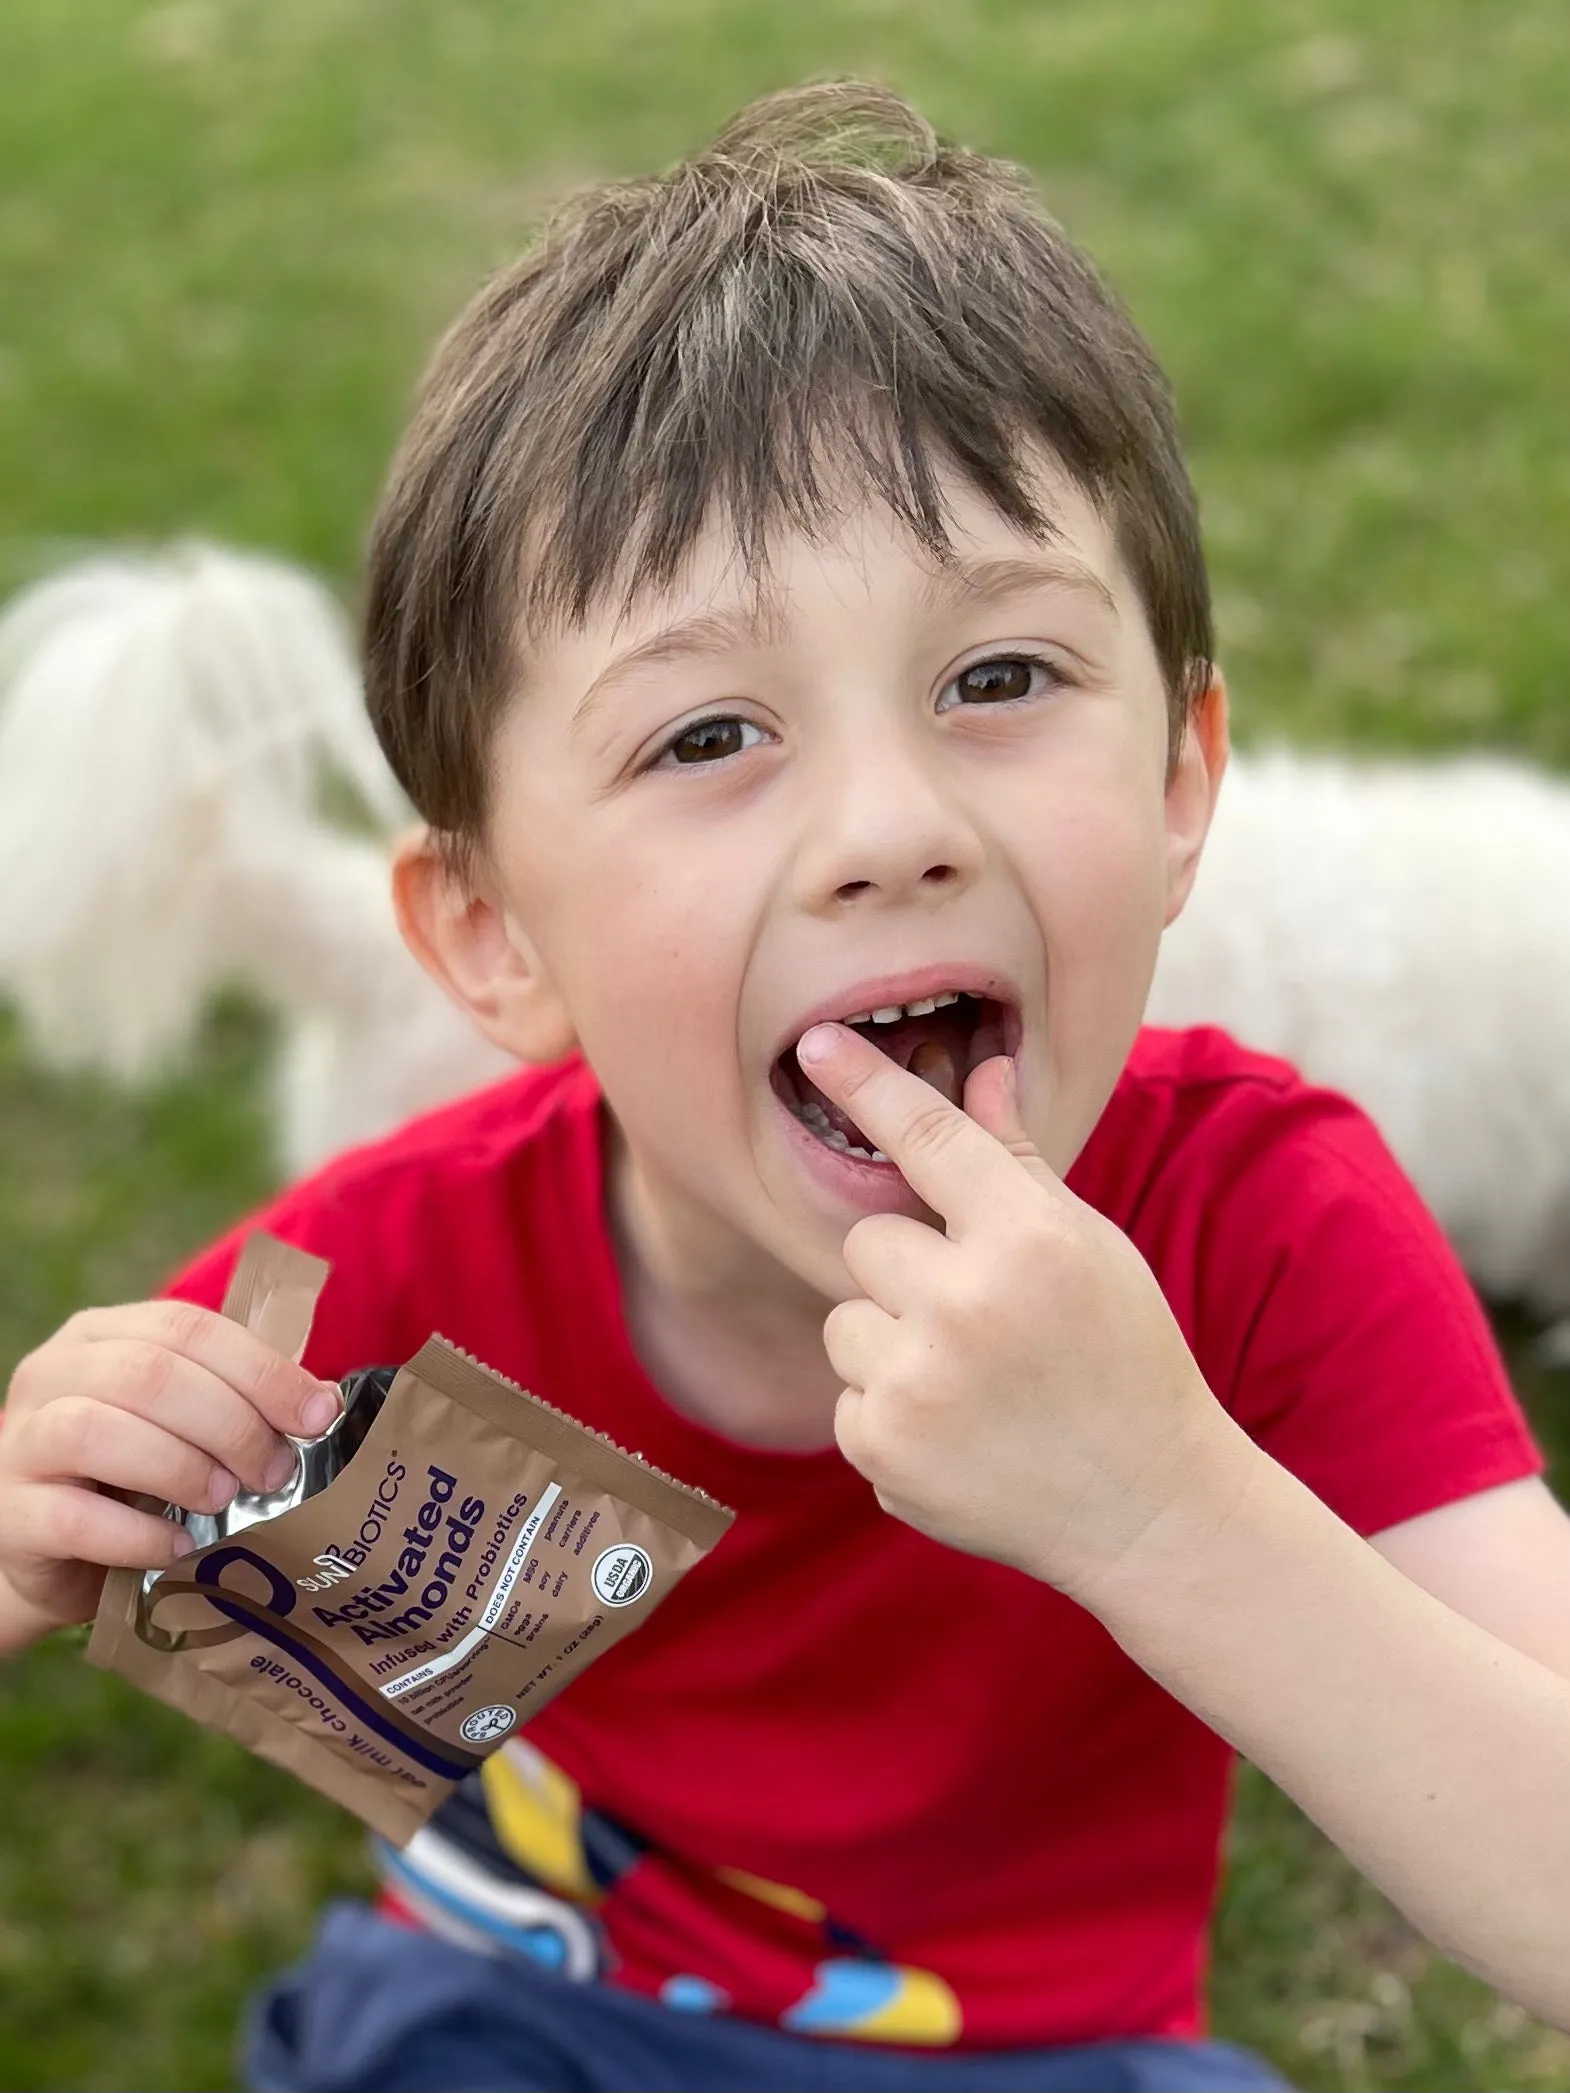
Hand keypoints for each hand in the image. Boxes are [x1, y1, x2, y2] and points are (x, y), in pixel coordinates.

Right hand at [0, 1300, 340, 1636]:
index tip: (317, 1415)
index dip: (260, 1369)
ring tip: (225, 1500)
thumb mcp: (184, 1424)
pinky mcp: (10, 1515)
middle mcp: (53, 1373)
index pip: (187, 1326)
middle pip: (148, 1374)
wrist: (48, 1555)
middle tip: (274, 1471)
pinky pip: (72, 1518)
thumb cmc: (129, 1478)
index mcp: (103, 1335)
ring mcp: (22, 1442)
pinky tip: (180, 1546)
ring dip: (179, 1466)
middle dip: (230, 1422)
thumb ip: (241, 1401)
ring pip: (96, 1431)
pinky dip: (138, 1534)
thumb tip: (322, 1403)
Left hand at [799, 1025, 1252, 1604]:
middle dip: (908, 1271)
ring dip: (891, 1341)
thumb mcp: (1091, 1248)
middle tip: (978, 1316)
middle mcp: (967, 1304)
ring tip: (970, 1379)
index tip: (816, 1044)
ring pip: (845, 1319)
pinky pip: (848, 1396)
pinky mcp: (882, 1449)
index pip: (928, 1137)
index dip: (867, 1085)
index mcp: (1029, 1239)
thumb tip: (980, 1068)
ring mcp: (918, 1383)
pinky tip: (961, 1431)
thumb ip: (1018, 1160)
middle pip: (866, 1241)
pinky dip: (892, 1411)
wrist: (1149, 1508)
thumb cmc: (1123, 1358)